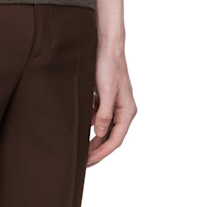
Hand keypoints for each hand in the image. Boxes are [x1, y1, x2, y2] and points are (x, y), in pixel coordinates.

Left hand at [87, 44, 136, 166]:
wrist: (106, 45)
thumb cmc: (108, 65)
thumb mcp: (106, 90)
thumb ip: (104, 113)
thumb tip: (100, 134)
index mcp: (127, 110)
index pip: (115, 139)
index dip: (101, 152)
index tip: (88, 161)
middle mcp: (123, 110)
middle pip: (110, 136)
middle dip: (97, 150)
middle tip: (82, 162)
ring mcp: (115, 105)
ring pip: (104, 128)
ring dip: (93, 139)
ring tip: (79, 149)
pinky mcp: (106, 99)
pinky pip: (99, 117)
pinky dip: (90, 124)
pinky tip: (79, 127)